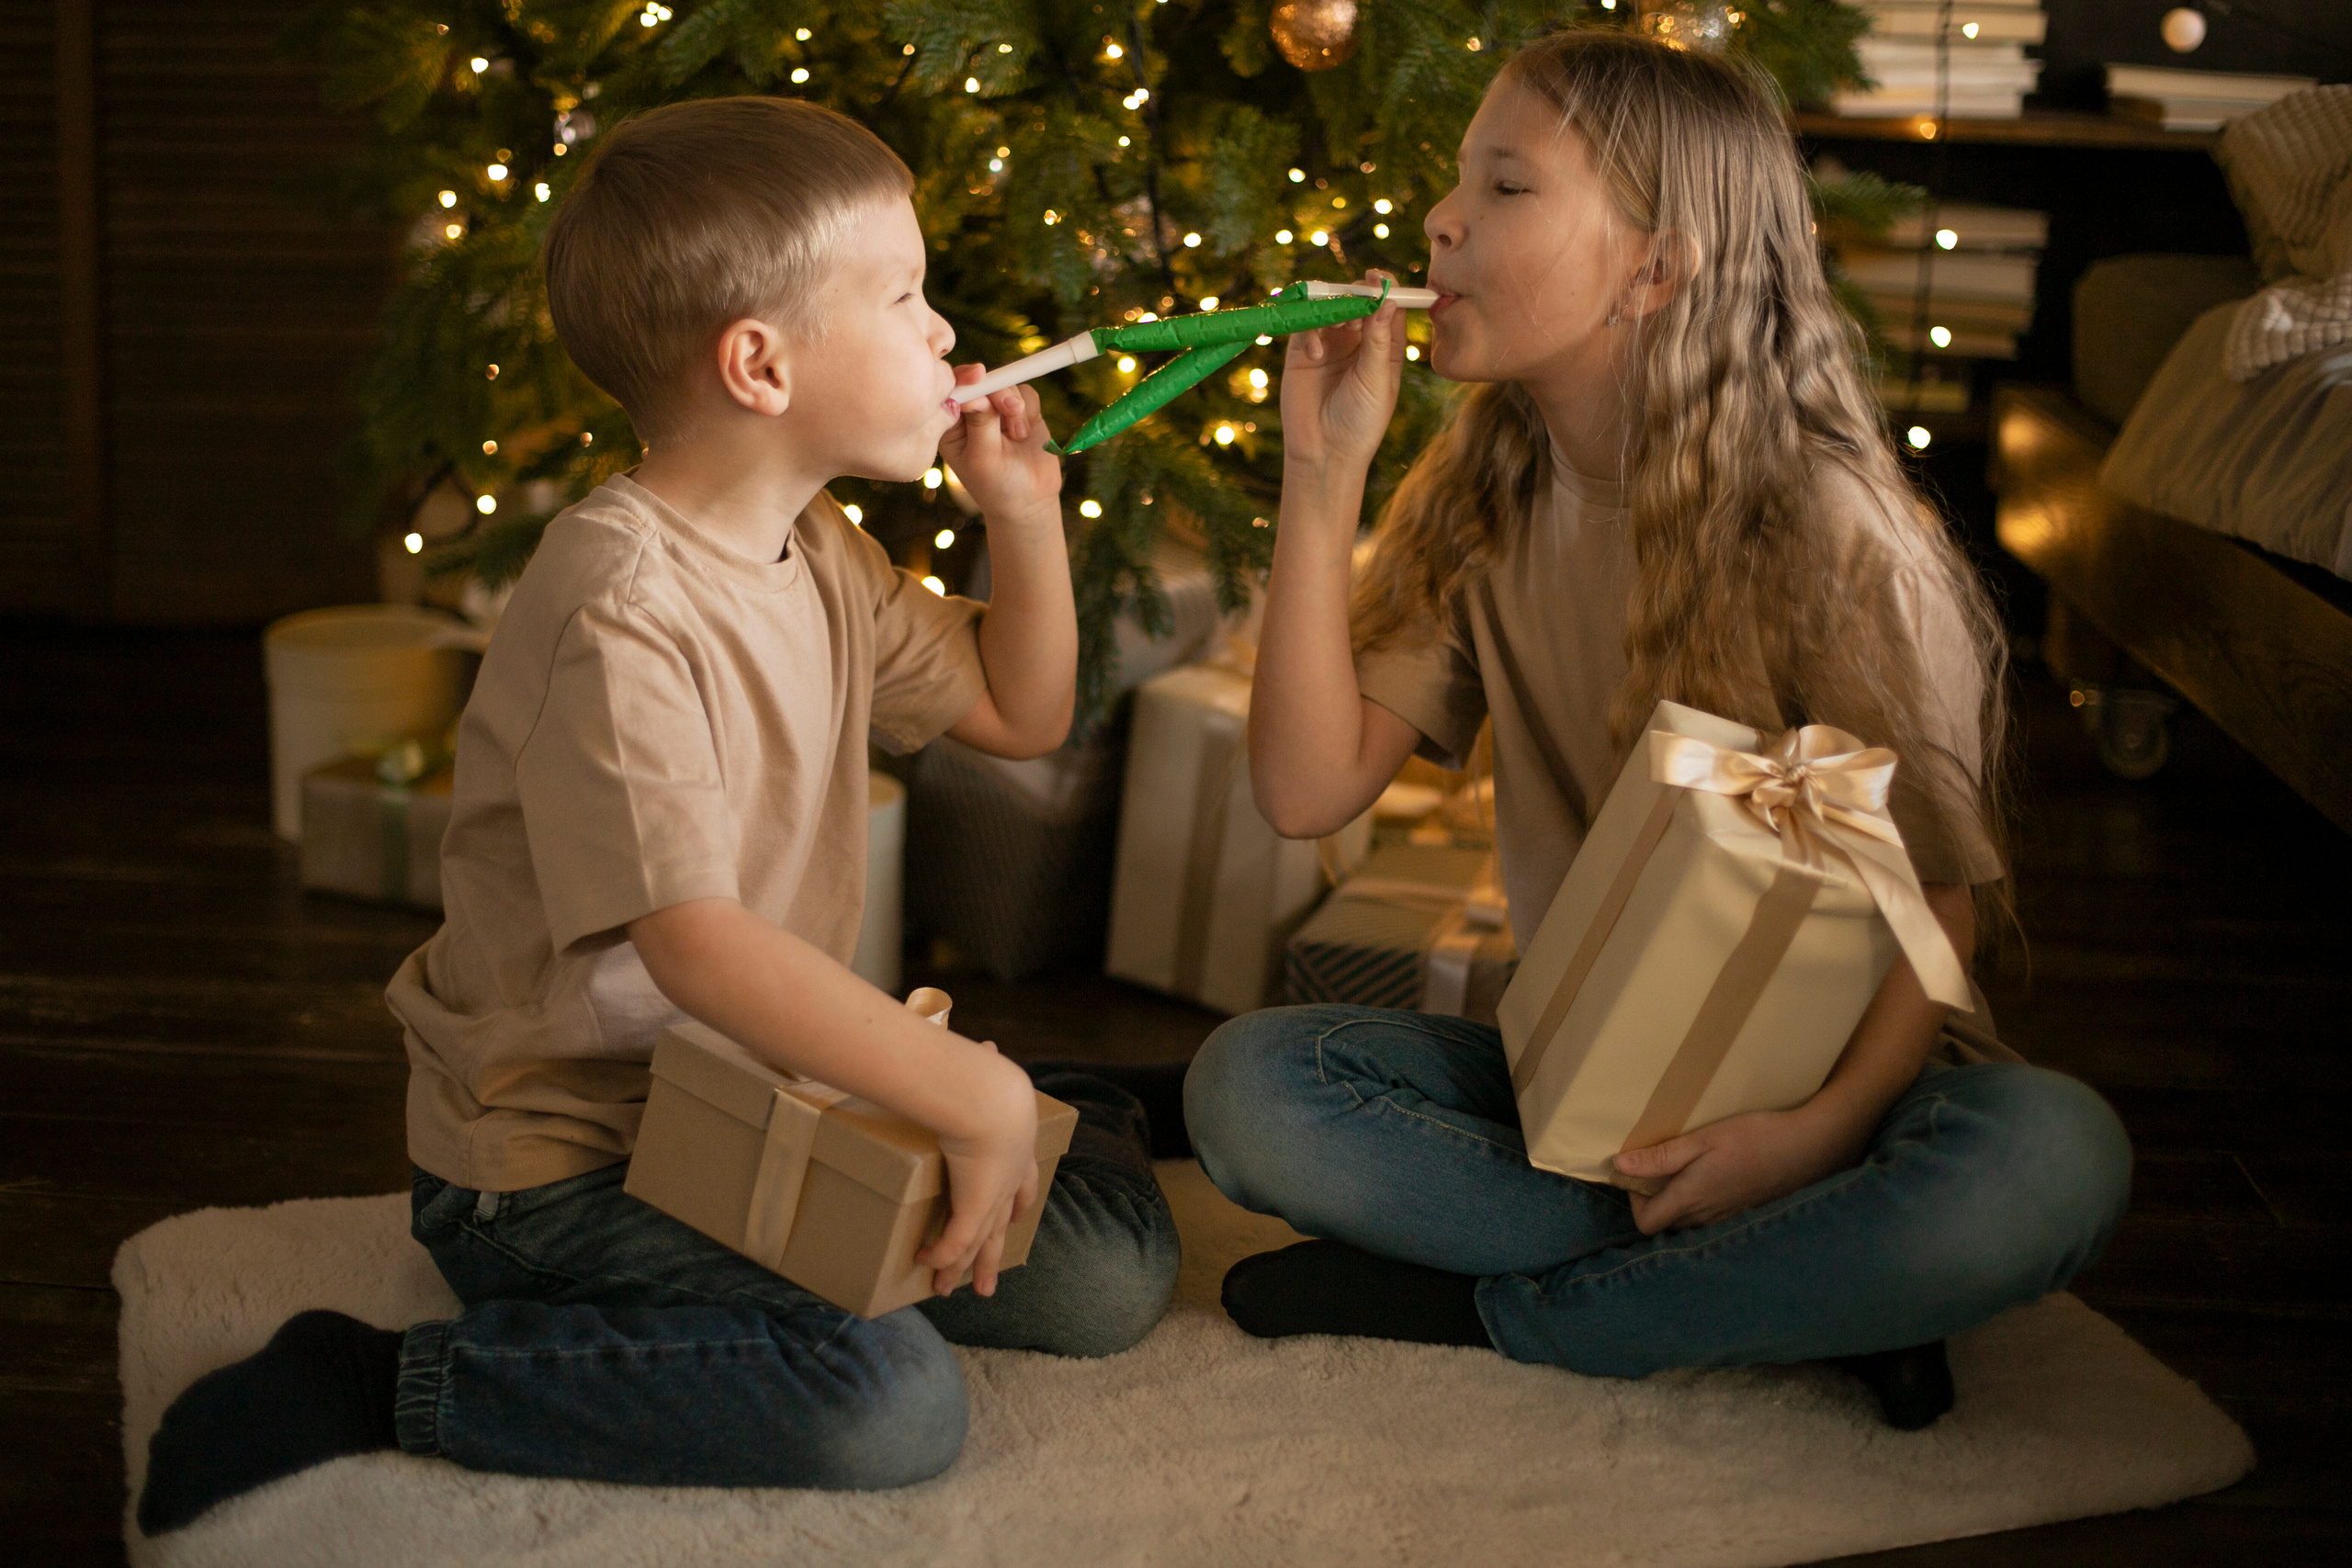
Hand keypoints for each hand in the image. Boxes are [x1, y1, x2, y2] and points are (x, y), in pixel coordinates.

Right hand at [915, 1049, 1038, 1297]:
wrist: (989, 1098)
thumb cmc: (984, 1079)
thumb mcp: (989, 1078)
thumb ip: (982, 1068)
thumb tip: (984, 1047)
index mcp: (1018, 1149)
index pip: (1023, 1184)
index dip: (1017, 1205)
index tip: (1015, 1219)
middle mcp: (1009, 1179)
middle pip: (1001, 1227)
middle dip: (990, 1257)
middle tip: (986, 1284)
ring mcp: (994, 1198)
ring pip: (978, 1244)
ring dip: (963, 1269)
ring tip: (950, 1291)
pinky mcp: (974, 1208)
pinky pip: (955, 1243)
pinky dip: (942, 1256)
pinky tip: (927, 1266)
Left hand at [938, 370, 1060, 527]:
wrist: (1029, 502)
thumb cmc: (997, 486)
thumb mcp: (984, 457)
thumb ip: (981, 423)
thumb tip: (977, 393)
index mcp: (950, 425)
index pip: (953, 391)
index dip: (965, 379)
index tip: (978, 374)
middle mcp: (971, 414)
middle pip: (982, 382)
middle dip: (998, 393)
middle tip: (1012, 409)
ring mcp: (996, 411)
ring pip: (1006, 385)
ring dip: (1016, 407)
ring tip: (1020, 435)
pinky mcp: (1020, 411)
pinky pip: (1025, 393)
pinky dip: (1029, 410)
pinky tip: (1026, 434)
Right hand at [1280, 269, 1407, 474]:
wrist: (1324, 453)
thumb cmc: (1360, 422)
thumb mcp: (1376, 380)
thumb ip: (1378, 339)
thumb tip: (1388, 300)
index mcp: (1384, 346)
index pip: (1387, 306)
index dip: (1384, 288)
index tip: (1378, 279)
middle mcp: (1357, 340)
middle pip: (1356, 299)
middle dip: (1354, 297)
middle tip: (1351, 308)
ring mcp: (1329, 343)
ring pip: (1330, 307)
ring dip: (1332, 310)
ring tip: (1335, 330)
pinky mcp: (1301, 351)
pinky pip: (1305, 325)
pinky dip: (1310, 331)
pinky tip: (1315, 354)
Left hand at [1612, 1107, 1862, 1235]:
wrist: (1807, 1148)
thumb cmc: (1754, 1138)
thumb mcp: (1703, 1139)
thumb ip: (1661, 1157)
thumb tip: (1620, 1166)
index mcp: (1692, 1198)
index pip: (1646, 1223)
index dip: (1633, 1202)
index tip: (1638, 1175)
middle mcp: (1706, 1216)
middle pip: (1665, 1223)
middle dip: (1652, 1199)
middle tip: (1656, 1167)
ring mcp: (1726, 1216)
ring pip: (1687, 1220)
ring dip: (1676, 1199)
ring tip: (1681, 1166)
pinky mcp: (1742, 1211)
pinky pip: (1708, 1215)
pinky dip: (1698, 1200)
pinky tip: (1709, 1171)